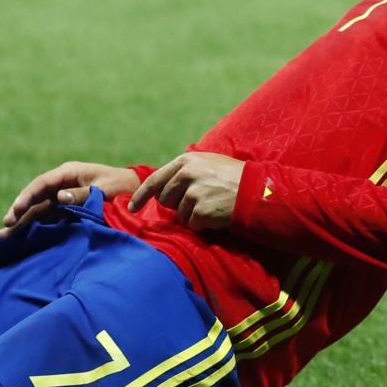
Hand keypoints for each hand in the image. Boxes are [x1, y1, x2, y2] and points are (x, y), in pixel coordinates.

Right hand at [0, 161, 140, 238]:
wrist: (136, 191)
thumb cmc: (122, 186)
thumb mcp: (105, 188)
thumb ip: (83, 194)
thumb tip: (59, 198)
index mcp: (68, 172)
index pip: (41, 184)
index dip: (27, 197)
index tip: (15, 210)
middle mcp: (62, 184)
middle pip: (35, 198)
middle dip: (19, 212)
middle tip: (5, 227)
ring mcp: (63, 197)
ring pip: (38, 209)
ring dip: (23, 222)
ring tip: (5, 237)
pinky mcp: (67, 209)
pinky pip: (48, 218)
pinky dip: (36, 227)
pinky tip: (24, 238)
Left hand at [128, 151, 245, 230]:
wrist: (256, 189)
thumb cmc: (232, 176)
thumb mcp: (207, 162)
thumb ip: (183, 171)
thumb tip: (161, 187)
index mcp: (185, 162)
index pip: (154, 181)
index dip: (141, 196)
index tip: (131, 208)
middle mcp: (186, 175)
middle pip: (165, 199)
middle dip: (176, 204)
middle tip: (198, 200)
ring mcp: (193, 193)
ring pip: (179, 214)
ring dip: (192, 214)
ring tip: (212, 204)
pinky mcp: (201, 211)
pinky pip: (192, 224)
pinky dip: (202, 224)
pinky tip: (216, 214)